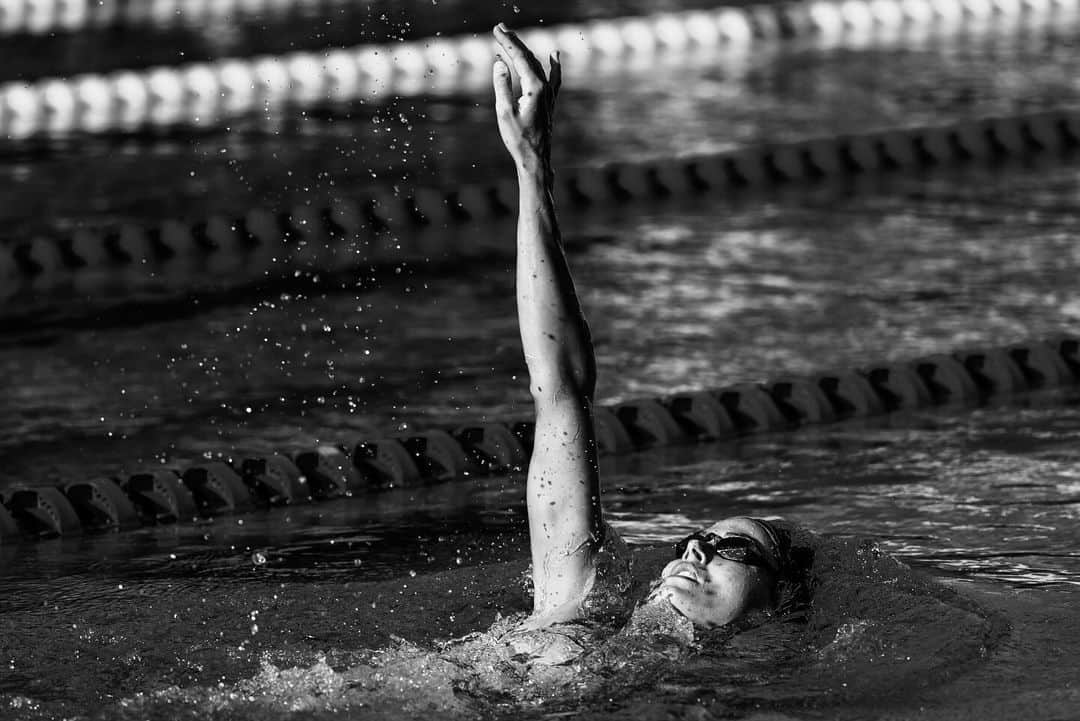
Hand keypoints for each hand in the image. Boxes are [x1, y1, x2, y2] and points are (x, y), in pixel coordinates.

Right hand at [492, 23, 560, 172]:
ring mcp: (550, 94)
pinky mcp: (550, 102)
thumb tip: (499, 63)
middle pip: (529, 57)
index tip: (495, 30)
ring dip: (524, 51)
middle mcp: (545, 87)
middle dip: (514, 42)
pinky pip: (553, 77)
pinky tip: (555, 55)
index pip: (519, 57)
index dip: (507, 42)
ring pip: (538, 65)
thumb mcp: (504, 112)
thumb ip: (502, 85)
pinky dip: (553, 64)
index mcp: (535, 87)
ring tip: (512, 39)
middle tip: (499, 28)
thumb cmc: (518, 138)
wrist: (535, 159)